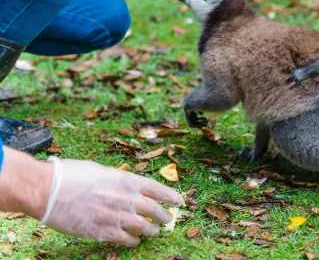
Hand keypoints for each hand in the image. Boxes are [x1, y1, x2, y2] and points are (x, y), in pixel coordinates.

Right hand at [38, 156, 182, 246]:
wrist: (47, 189)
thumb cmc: (70, 175)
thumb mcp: (101, 170)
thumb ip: (117, 179)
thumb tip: (127, 185)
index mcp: (125, 179)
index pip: (156, 188)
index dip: (170, 196)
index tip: (178, 201)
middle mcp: (124, 197)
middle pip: (153, 209)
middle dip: (163, 216)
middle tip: (168, 219)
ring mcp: (114, 215)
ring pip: (143, 227)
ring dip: (152, 230)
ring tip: (155, 232)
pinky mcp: (101, 231)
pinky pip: (125, 239)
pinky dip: (134, 241)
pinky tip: (136, 241)